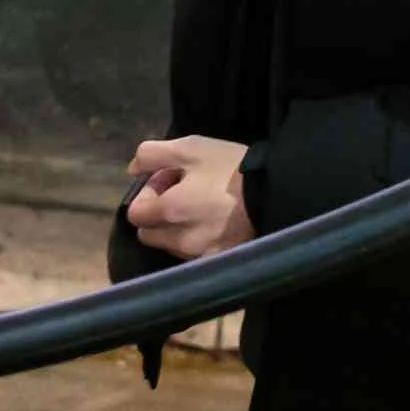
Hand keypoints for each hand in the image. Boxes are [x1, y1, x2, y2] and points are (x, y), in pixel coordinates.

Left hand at [126, 135, 252, 260]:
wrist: (277, 192)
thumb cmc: (231, 168)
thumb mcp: (190, 148)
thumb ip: (151, 155)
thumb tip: (132, 170)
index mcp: (170, 212)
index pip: (136, 215)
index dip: (148, 194)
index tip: (169, 180)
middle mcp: (181, 241)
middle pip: (151, 234)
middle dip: (159, 215)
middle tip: (184, 193)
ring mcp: (202, 256)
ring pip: (173, 246)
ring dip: (179, 229)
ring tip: (203, 207)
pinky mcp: (220, 262)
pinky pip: (195, 256)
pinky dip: (198, 241)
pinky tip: (215, 223)